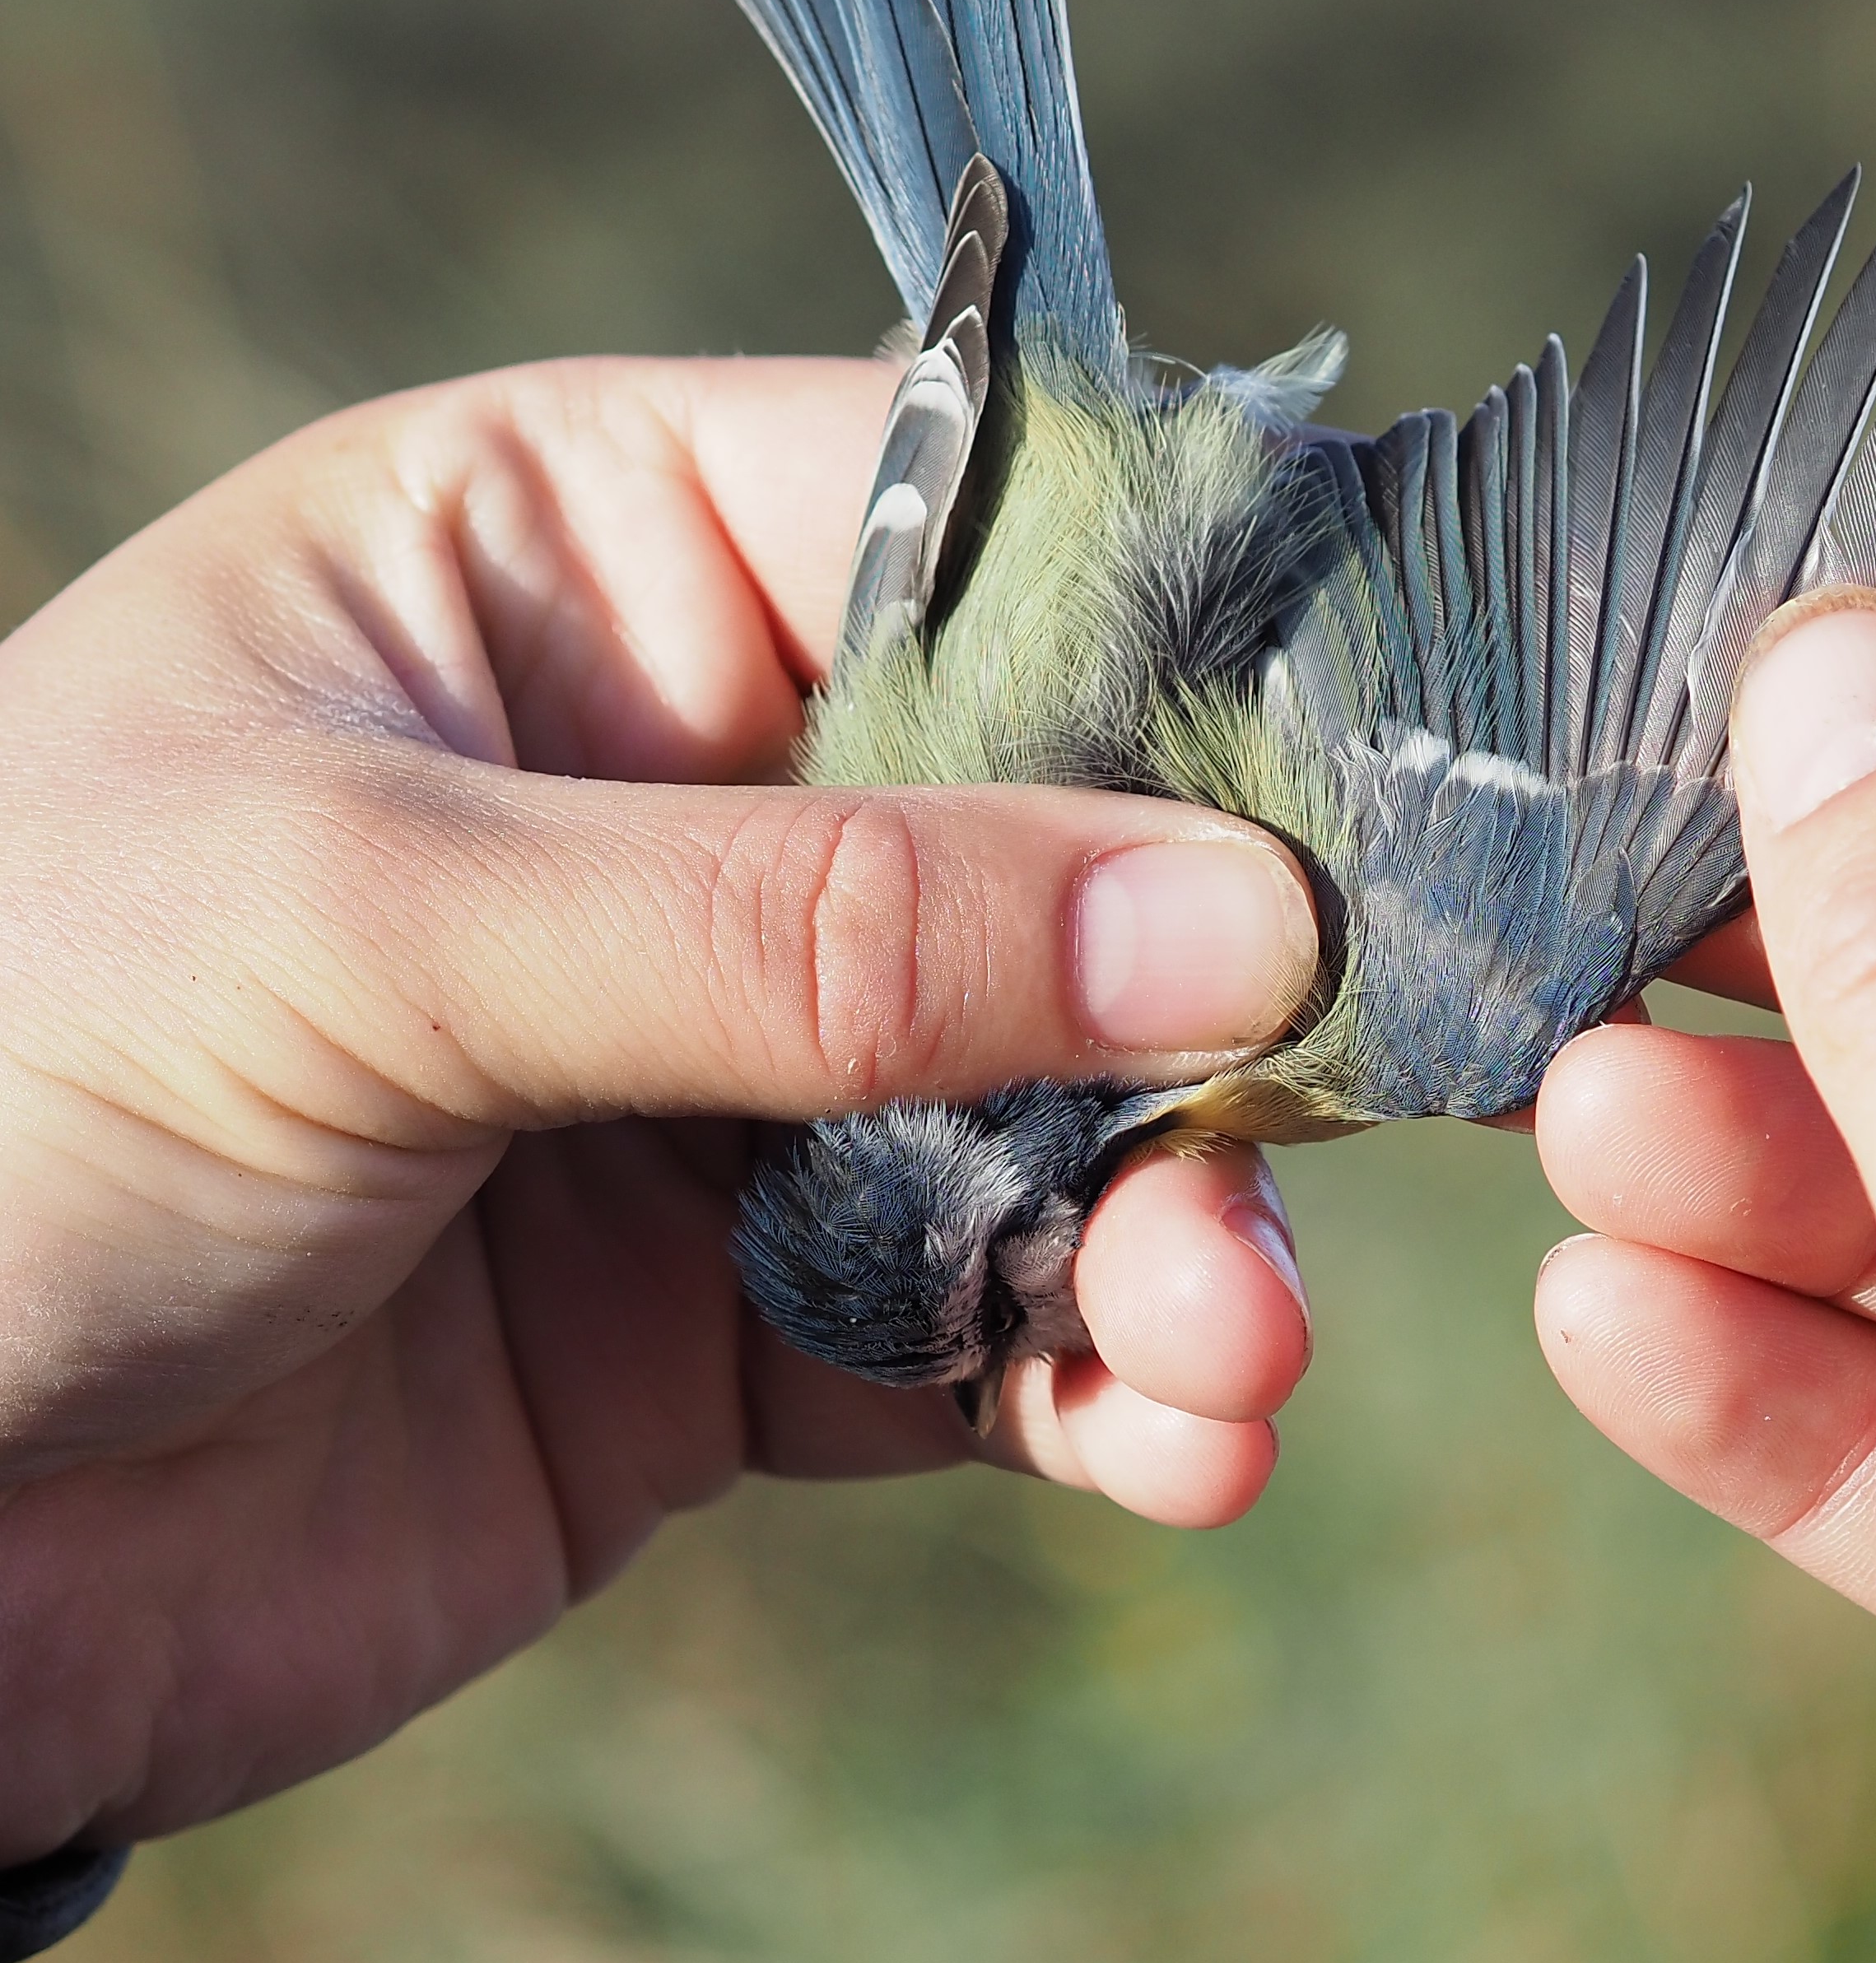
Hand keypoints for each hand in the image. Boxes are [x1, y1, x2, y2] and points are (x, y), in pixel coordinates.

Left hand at [0, 358, 1319, 1857]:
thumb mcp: (383, 931)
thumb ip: (822, 930)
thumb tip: (1239, 916)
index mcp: (579, 568)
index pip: (981, 520)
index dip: (1204, 628)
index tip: (1405, 759)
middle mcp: (690, 798)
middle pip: (1081, 834)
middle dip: (1229, 981)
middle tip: (1363, 1102)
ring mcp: (730, 1071)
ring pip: (1075, 1106)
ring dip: (1195, 1217)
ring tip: (1226, 1344)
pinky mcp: (740, 1326)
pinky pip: (996, 1327)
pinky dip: (1111, 1383)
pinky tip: (1176, 1442)